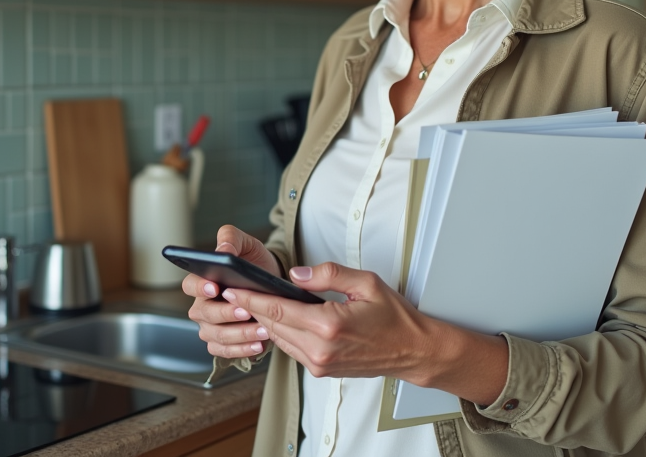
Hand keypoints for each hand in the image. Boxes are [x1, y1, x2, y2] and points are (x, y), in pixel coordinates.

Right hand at [181, 225, 282, 359]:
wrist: (271, 282)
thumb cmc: (254, 262)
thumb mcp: (247, 244)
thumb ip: (230, 239)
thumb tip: (222, 251)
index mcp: (203, 281)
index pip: (190, 285)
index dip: (199, 287)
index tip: (214, 287)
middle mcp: (202, 306)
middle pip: (204, 314)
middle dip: (225, 313)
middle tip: (246, 310)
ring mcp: (210, 326)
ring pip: (216, 335)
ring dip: (239, 334)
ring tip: (263, 329)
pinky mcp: (222, 343)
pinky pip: (225, 352)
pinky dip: (241, 350)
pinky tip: (259, 345)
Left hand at [223, 261, 431, 379]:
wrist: (412, 351)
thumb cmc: (394, 318)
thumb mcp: (365, 283)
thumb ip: (328, 275)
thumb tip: (296, 275)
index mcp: (329, 325)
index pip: (278, 309)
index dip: (251, 299)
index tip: (232, 289)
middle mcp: (321, 349)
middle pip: (274, 325)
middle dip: (253, 308)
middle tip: (237, 291)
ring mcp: (320, 364)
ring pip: (280, 339)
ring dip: (267, 322)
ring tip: (255, 303)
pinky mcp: (322, 371)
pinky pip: (292, 350)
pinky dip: (283, 334)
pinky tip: (280, 320)